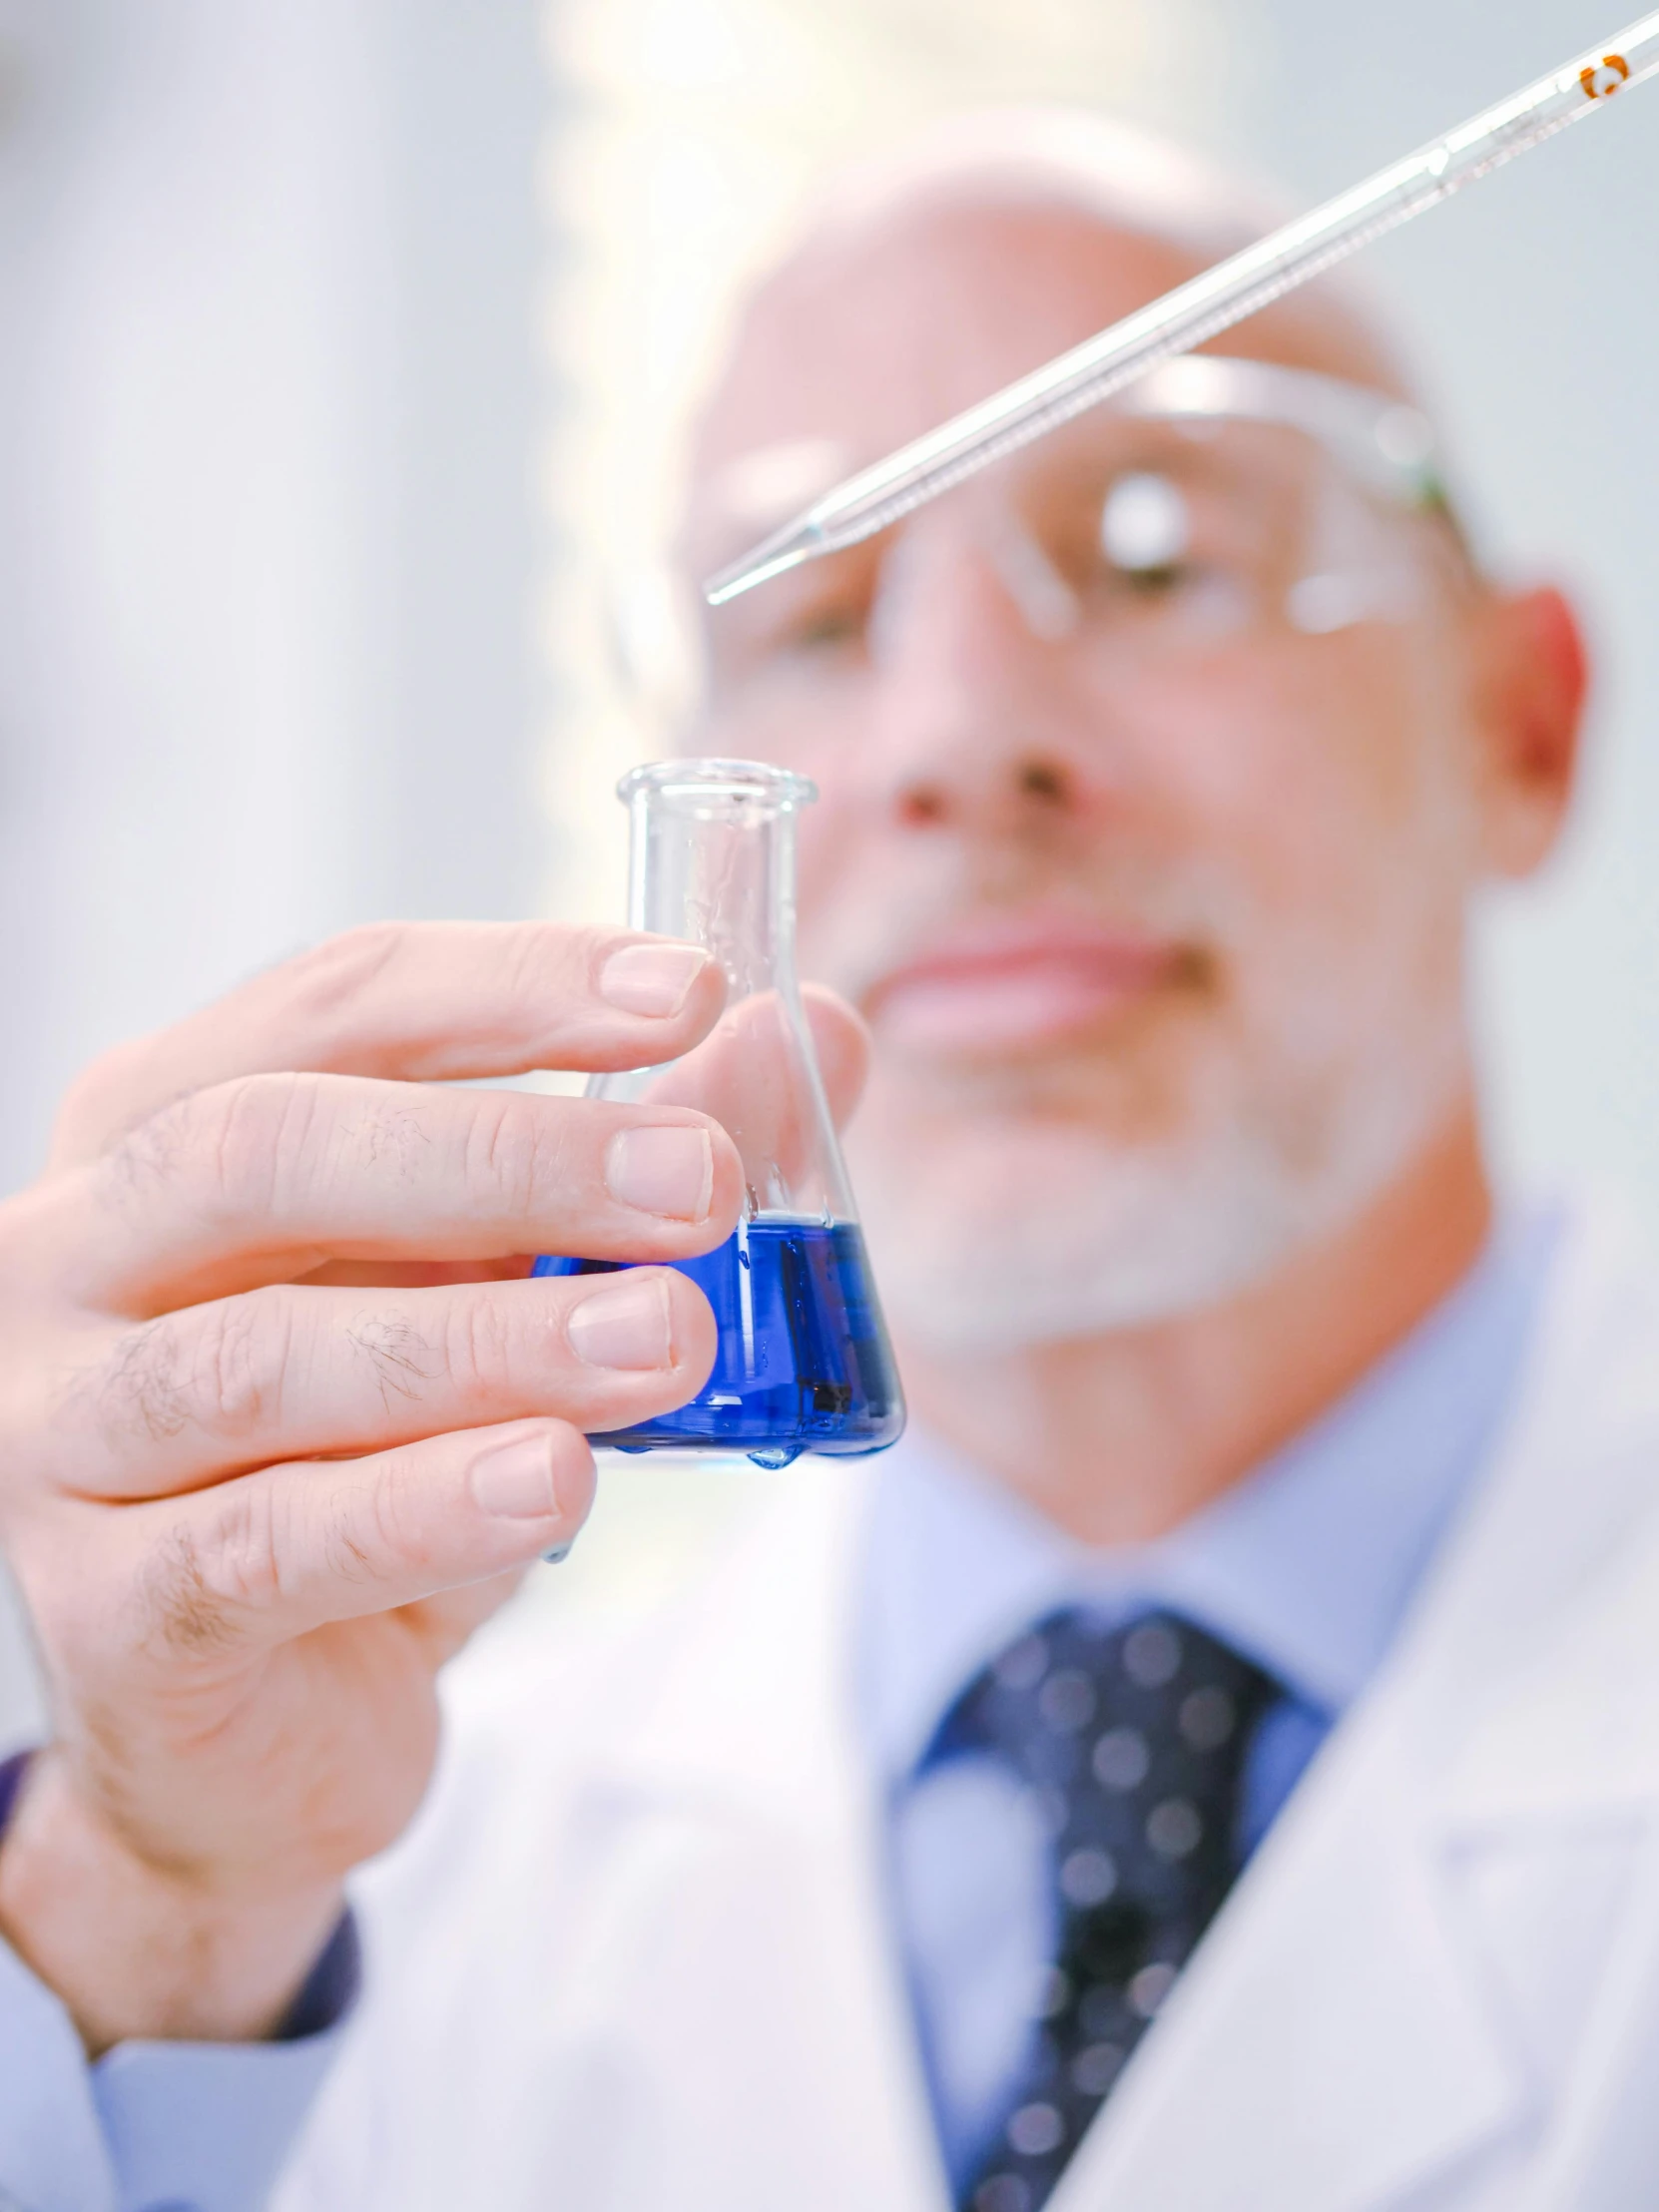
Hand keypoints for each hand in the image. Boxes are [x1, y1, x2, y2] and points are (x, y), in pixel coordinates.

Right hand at [0, 922, 860, 2050]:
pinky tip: (554, 1480)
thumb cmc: (377, 1455)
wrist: (259, 1723)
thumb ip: (639, 1163)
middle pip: (268, 1150)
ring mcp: (64, 1432)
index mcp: (169, 1124)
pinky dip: (422, 1508)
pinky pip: (262, 1543)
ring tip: (667, 1340)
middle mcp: (78, 1252)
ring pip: (259, 1359)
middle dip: (507, 1155)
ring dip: (485, 1340)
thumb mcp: (510, 1293)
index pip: (336, 1004)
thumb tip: (801, 1033)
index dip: (514, 987)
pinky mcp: (105, 1606)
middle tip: (704, 1180)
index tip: (689, 993)